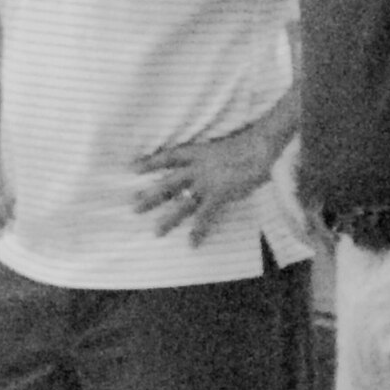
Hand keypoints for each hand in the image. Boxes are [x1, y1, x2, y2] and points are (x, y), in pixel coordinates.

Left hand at [133, 124, 274, 246]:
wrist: (258, 148)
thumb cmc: (244, 147)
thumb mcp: (219, 149)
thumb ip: (207, 160)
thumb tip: (200, 170)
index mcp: (195, 152)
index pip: (166, 157)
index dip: (149, 162)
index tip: (130, 168)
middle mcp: (196, 167)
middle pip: (168, 183)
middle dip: (150, 196)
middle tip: (133, 207)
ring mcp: (207, 182)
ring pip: (182, 203)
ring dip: (169, 218)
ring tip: (157, 232)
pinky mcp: (220, 194)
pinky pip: (206, 215)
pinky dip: (199, 230)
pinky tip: (192, 243)